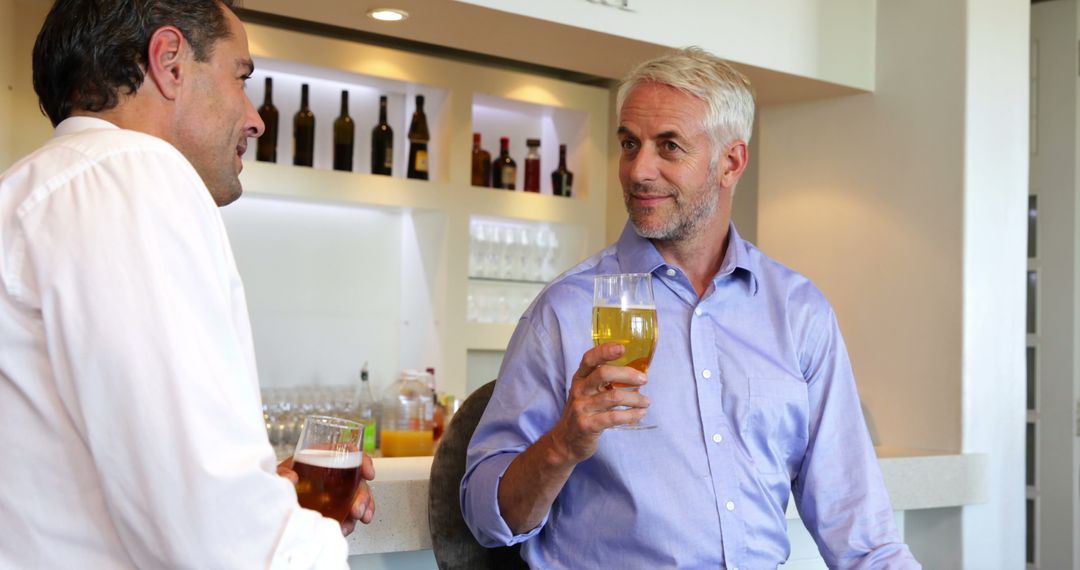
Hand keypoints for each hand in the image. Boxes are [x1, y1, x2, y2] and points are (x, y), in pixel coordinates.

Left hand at [276, 452, 376, 535]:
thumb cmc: (280, 479)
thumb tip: (292, 477)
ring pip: (359, 496)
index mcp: (323, 456)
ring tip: (355, 520)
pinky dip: (353, 520)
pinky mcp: (336, 506)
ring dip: (362, 508)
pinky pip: (351, 512)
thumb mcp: (278, 472)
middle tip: (357, 509)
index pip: (349, 452)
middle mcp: (334, 472)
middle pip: (357, 478)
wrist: (274, 500)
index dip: (362, 460)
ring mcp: (337, 490)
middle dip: (363, 495)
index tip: (367, 472)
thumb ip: (283, 472)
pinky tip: (347, 526)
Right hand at [549, 342, 648, 464]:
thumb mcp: (587, 393)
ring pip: (613, 397)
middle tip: (644, 380)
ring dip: (635, 398)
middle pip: (603, 373)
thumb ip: (602, 382)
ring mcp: (581, 408)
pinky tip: (640, 414)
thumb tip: (635, 372)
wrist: (565, 441)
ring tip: (646, 401)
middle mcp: (579, 390)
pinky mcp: (587, 425)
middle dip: (628, 374)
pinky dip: (631, 415)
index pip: (590, 359)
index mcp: (579, 378)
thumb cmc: (583, 412)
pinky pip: (613, 417)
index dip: (605, 351)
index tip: (623, 347)